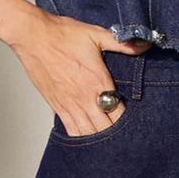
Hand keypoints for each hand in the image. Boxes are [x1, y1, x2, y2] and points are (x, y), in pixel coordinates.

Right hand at [5, 9, 151, 135]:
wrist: (33, 36)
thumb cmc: (62, 34)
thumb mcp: (96, 35)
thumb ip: (122, 43)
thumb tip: (145, 44)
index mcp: (97, 82)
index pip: (118, 113)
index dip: (129, 122)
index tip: (137, 123)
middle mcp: (84, 98)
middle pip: (105, 129)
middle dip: (116, 135)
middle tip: (126, 138)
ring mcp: (69, 104)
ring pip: (87, 133)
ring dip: (99, 139)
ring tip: (110, 143)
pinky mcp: (56, 106)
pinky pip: (70, 130)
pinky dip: (81, 136)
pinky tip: (88, 138)